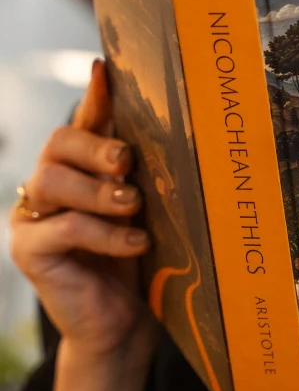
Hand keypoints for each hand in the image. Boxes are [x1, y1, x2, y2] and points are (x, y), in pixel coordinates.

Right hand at [10, 60, 157, 362]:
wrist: (123, 322)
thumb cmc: (139, 261)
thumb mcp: (150, 209)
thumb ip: (147, 174)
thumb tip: (176, 130)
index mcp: (80, 167)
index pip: (85, 121)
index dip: (95, 94)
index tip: (106, 69)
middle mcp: (49, 183)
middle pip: (59, 142)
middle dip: (97, 146)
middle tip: (128, 162)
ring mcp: (33, 216)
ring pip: (51, 179)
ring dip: (98, 190)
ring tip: (132, 207)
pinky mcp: (29, 251)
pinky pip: (62, 227)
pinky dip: (103, 233)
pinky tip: (134, 242)